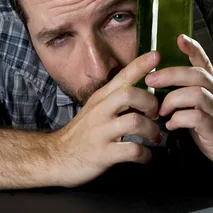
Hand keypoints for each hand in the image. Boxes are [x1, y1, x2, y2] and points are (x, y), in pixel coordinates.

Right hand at [52, 51, 161, 187]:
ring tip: (154, 137)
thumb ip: (117, 99)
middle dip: (150, 103)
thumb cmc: (83, 132)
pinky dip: (145, 155)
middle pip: (130, 94)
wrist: (57, 157)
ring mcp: (101, 132)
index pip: (122, 76)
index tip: (156, 55)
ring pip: (134, 122)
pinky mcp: (103, 154)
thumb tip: (145, 93)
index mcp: (101, 98)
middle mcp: (100, 111)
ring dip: (151, 130)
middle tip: (155, 115)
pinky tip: (145, 156)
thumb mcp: (96, 109)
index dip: (140, 65)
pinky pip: (132, 151)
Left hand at [145, 34, 212, 183]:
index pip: (205, 63)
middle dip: (171, 73)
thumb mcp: (206, 110)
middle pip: (197, 75)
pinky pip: (198, 119)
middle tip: (150, 80)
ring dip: (173, 99)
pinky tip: (171, 125)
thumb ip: (189, 98)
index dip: (194, 49)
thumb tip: (161, 89)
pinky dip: (180, 119)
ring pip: (198, 94)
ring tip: (161, 110)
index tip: (180, 37)